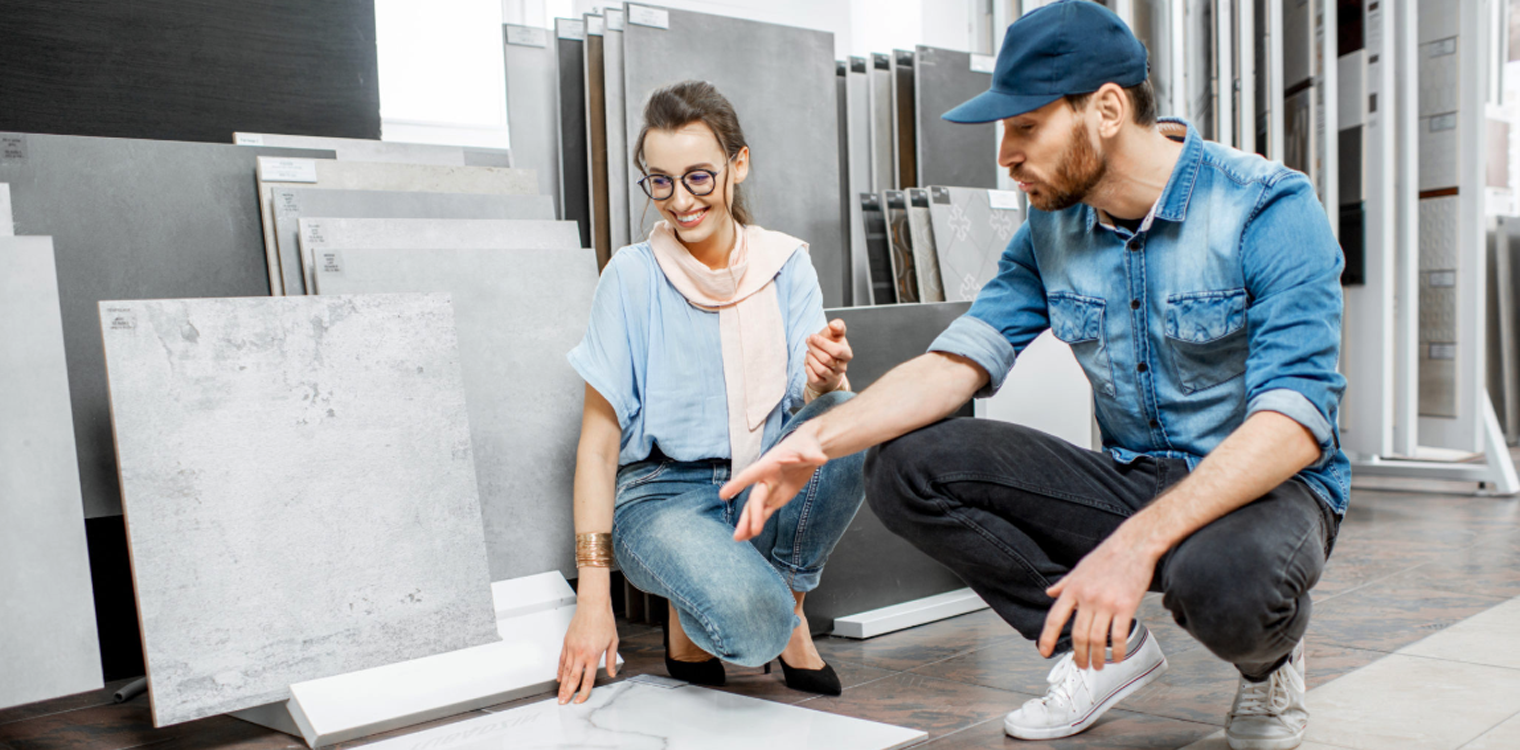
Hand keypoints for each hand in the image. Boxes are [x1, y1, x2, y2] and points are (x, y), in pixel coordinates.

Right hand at [557, 600, 618, 703]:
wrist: (592, 606)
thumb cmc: (603, 621)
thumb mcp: (613, 642)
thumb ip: (611, 660)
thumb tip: (612, 673)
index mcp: (593, 655)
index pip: (587, 679)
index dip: (583, 692)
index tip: (579, 700)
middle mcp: (581, 653)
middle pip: (573, 678)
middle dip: (568, 692)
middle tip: (563, 702)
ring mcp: (572, 648)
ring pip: (565, 670)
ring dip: (562, 684)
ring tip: (560, 694)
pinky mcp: (566, 642)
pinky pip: (562, 660)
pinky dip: (560, 670)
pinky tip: (559, 677)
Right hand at [719, 425, 828, 541]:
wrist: (809, 449)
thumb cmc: (806, 444)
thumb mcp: (811, 447)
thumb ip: (813, 454)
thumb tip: (821, 458)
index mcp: (769, 464)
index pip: (750, 475)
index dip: (737, 484)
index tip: (722, 496)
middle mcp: (765, 478)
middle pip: (756, 498)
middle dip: (754, 514)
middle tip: (753, 531)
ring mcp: (771, 490)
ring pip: (756, 508)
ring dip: (747, 523)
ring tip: (738, 539)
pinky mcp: (777, 498)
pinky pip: (765, 513)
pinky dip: (758, 523)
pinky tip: (748, 536)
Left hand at [806, 319, 851, 394]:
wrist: (825, 359)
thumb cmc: (830, 344)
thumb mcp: (834, 333)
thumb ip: (837, 326)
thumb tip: (833, 325)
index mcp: (847, 354)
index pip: (837, 351)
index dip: (823, 343)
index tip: (812, 336)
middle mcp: (842, 367)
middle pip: (826, 359)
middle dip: (814, 348)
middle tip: (808, 341)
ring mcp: (833, 376)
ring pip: (820, 369)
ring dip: (811, 359)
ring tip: (808, 352)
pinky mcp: (823, 382)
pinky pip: (815, 378)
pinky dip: (808, 369)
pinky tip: (808, 362)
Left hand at [1037, 531, 1159, 669]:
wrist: (1134, 545)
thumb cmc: (1108, 556)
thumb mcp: (1080, 568)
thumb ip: (1064, 584)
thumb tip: (1049, 593)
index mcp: (1073, 589)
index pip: (1055, 618)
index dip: (1047, 638)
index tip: (1044, 653)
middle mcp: (1087, 598)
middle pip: (1078, 635)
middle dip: (1078, 655)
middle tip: (1081, 665)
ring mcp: (1106, 603)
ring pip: (1097, 639)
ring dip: (1097, 657)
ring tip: (1098, 665)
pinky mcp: (1126, 606)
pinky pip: (1119, 635)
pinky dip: (1118, 650)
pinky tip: (1118, 657)